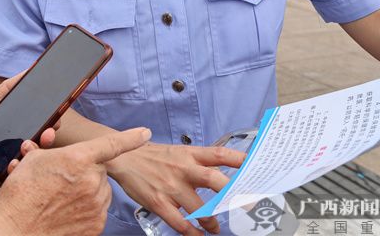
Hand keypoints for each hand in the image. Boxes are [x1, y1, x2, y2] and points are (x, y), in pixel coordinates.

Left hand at [0, 72, 56, 186]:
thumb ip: (7, 89)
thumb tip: (29, 69)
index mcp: (13, 132)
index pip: (38, 127)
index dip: (50, 122)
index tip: (58, 114)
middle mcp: (15, 148)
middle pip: (40, 143)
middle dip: (49, 135)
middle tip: (52, 128)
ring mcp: (11, 164)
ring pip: (34, 160)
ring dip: (39, 149)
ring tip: (36, 141)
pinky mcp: (3, 179)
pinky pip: (18, 175)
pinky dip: (21, 167)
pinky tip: (16, 160)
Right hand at [0, 127, 151, 235]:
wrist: (15, 229)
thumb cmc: (21, 194)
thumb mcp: (34, 159)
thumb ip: (54, 149)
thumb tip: (53, 142)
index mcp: (78, 159)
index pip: (111, 144)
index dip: (131, 137)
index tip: (144, 133)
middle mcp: (91, 181)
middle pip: (99, 169)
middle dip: (84, 170)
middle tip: (62, 178)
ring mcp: (96, 205)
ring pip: (100, 189)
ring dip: (87, 189)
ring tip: (62, 196)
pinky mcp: (96, 225)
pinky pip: (98, 209)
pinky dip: (87, 208)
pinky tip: (67, 211)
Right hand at [106, 142, 244, 234]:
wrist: (123, 158)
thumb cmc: (155, 156)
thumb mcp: (179, 152)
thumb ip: (200, 162)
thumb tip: (226, 172)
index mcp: (190, 154)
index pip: (219, 154)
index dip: (240, 160)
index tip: (256, 168)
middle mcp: (183, 169)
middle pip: (213, 178)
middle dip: (233, 193)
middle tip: (248, 206)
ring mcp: (171, 186)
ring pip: (200, 208)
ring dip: (212, 222)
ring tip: (216, 228)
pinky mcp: (159, 202)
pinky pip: (180, 223)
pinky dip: (192, 233)